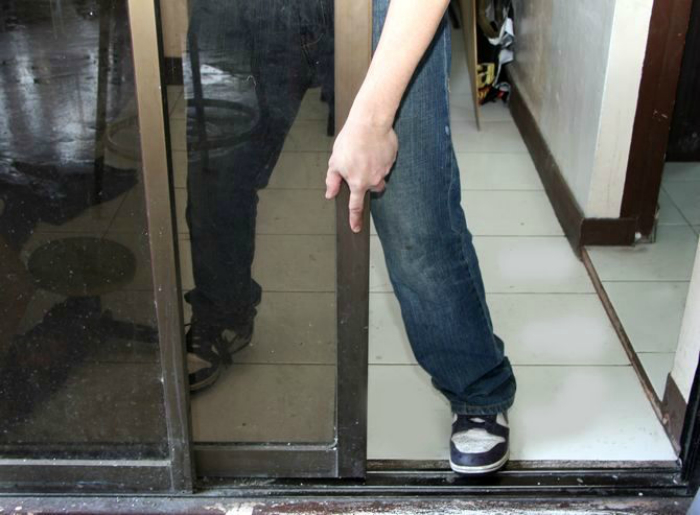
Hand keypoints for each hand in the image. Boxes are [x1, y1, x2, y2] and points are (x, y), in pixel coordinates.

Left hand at [325, 116, 397, 232]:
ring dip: (373, 168)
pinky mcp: (392, 158)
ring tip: (366, 153)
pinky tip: (374, 146)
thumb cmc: (350, 142)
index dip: (355, 219)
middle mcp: (373, 180)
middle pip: (372, 189)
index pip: (356, 206)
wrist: (369, 123)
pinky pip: (386, 162)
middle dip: (367, 182)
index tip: (356, 228)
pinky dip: (380, 156)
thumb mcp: (335, 162)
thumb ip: (332, 181)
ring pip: (380, 175)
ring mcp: (385, 170)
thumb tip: (330, 194)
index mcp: (358, 183)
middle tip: (360, 166)